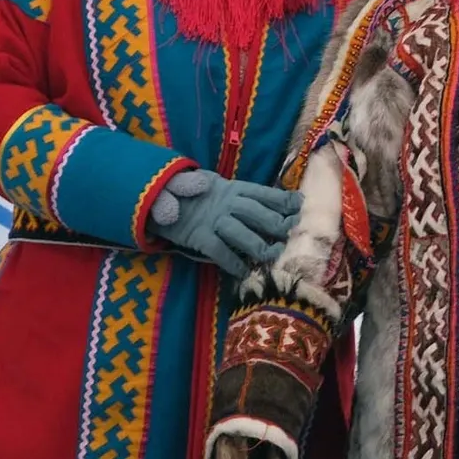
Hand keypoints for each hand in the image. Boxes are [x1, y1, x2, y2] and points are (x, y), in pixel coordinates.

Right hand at [150, 171, 301, 277]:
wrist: (158, 196)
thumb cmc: (196, 194)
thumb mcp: (219, 186)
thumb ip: (241, 194)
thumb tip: (277, 201)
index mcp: (233, 188)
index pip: (263, 193)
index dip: (282, 199)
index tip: (299, 205)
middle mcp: (225, 202)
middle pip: (256, 213)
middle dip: (276, 223)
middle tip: (291, 233)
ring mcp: (211, 220)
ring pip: (241, 233)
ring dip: (259, 246)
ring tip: (273, 255)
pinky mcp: (198, 236)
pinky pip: (219, 251)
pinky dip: (233, 263)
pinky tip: (244, 272)